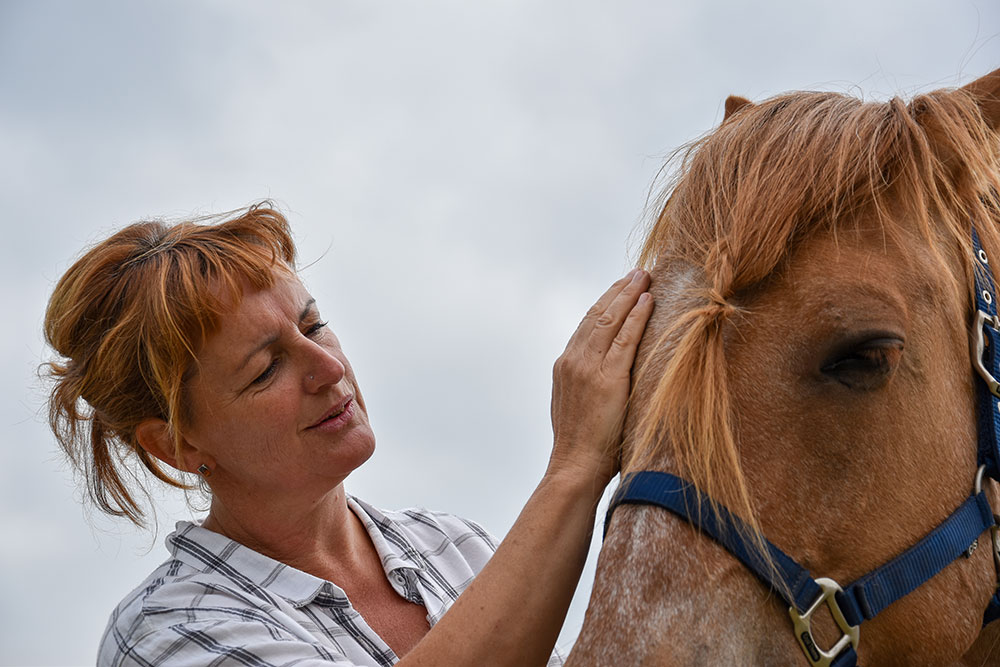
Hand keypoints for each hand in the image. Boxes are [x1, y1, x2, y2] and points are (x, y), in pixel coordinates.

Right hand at [548, 269, 652, 487]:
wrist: (575, 467)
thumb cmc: (583, 448)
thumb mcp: (579, 408)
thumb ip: (590, 386)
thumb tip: (609, 380)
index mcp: (565, 366)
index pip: (586, 325)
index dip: (605, 304)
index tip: (621, 290)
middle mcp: (572, 361)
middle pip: (596, 315)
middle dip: (618, 291)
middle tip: (636, 273)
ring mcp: (587, 367)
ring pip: (609, 319)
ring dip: (629, 294)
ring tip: (645, 277)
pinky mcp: (607, 377)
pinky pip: (625, 338)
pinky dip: (637, 316)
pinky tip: (649, 300)